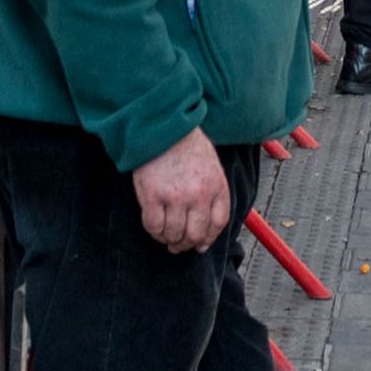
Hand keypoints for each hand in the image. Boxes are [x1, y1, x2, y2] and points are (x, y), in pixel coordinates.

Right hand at [129, 128, 229, 251]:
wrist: (162, 126)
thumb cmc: (186, 145)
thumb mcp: (211, 166)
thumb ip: (212, 194)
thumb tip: (205, 233)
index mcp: (216, 186)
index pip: (218, 224)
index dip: (208, 238)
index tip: (199, 244)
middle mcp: (198, 194)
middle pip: (195, 234)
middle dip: (186, 244)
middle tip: (178, 244)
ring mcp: (175, 197)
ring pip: (174, 234)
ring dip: (169, 239)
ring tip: (165, 234)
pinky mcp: (152, 196)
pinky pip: (153, 226)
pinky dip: (154, 231)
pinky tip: (154, 225)